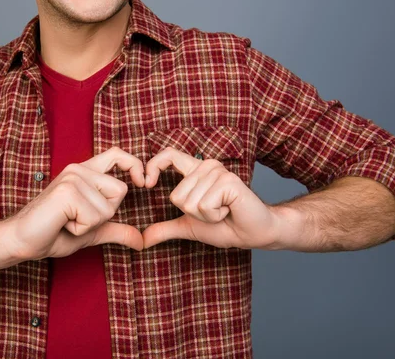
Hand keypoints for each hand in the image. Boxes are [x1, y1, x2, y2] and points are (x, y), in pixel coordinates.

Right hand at [1, 147, 144, 259]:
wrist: (20, 241)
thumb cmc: (52, 233)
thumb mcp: (92, 231)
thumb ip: (116, 230)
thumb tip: (142, 242)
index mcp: (84, 172)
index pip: (117, 154)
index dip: (134, 165)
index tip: (143, 183)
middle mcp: (79, 170)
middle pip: (120, 190)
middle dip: (105, 214)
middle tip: (76, 218)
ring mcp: (72, 178)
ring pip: (108, 208)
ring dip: (90, 225)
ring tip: (66, 221)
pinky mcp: (67, 191)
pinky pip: (95, 217)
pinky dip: (81, 229)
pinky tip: (62, 223)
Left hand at [143, 147, 281, 249]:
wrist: (252, 234)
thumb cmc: (224, 226)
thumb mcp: (188, 227)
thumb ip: (165, 228)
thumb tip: (142, 239)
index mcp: (195, 171)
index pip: (168, 155)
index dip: (153, 166)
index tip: (147, 184)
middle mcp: (206, 166)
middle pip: (177, 195)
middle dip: (193, 213)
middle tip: (214, 211)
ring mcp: (218, 172)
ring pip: (189, 202)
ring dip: (206, 216)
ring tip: (223, 211)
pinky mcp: (228, 181)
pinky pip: (204, 205)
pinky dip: (215, 216)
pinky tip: (229, 211)